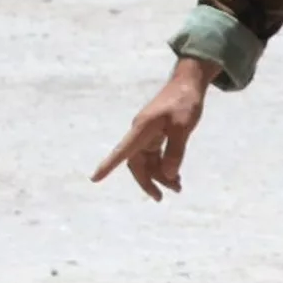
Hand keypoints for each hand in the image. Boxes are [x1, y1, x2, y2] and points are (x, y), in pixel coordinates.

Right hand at [92, 57, 217, 199]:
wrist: (188, 84)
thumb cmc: (184, 102)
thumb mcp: (183, 127)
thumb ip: (175, 151)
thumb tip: (168, 175)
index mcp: (142, 129)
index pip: (122, 151)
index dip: (108, 165)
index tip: (95, 178)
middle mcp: (141, 133)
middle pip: (136, 163)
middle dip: (147, 182)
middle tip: (160, 198)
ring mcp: (148, 135)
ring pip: (148, 162)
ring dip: (160, 176)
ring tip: (177, 188)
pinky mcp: (156, 135)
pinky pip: (156, 156)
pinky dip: (164, 167)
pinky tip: (175, 176)